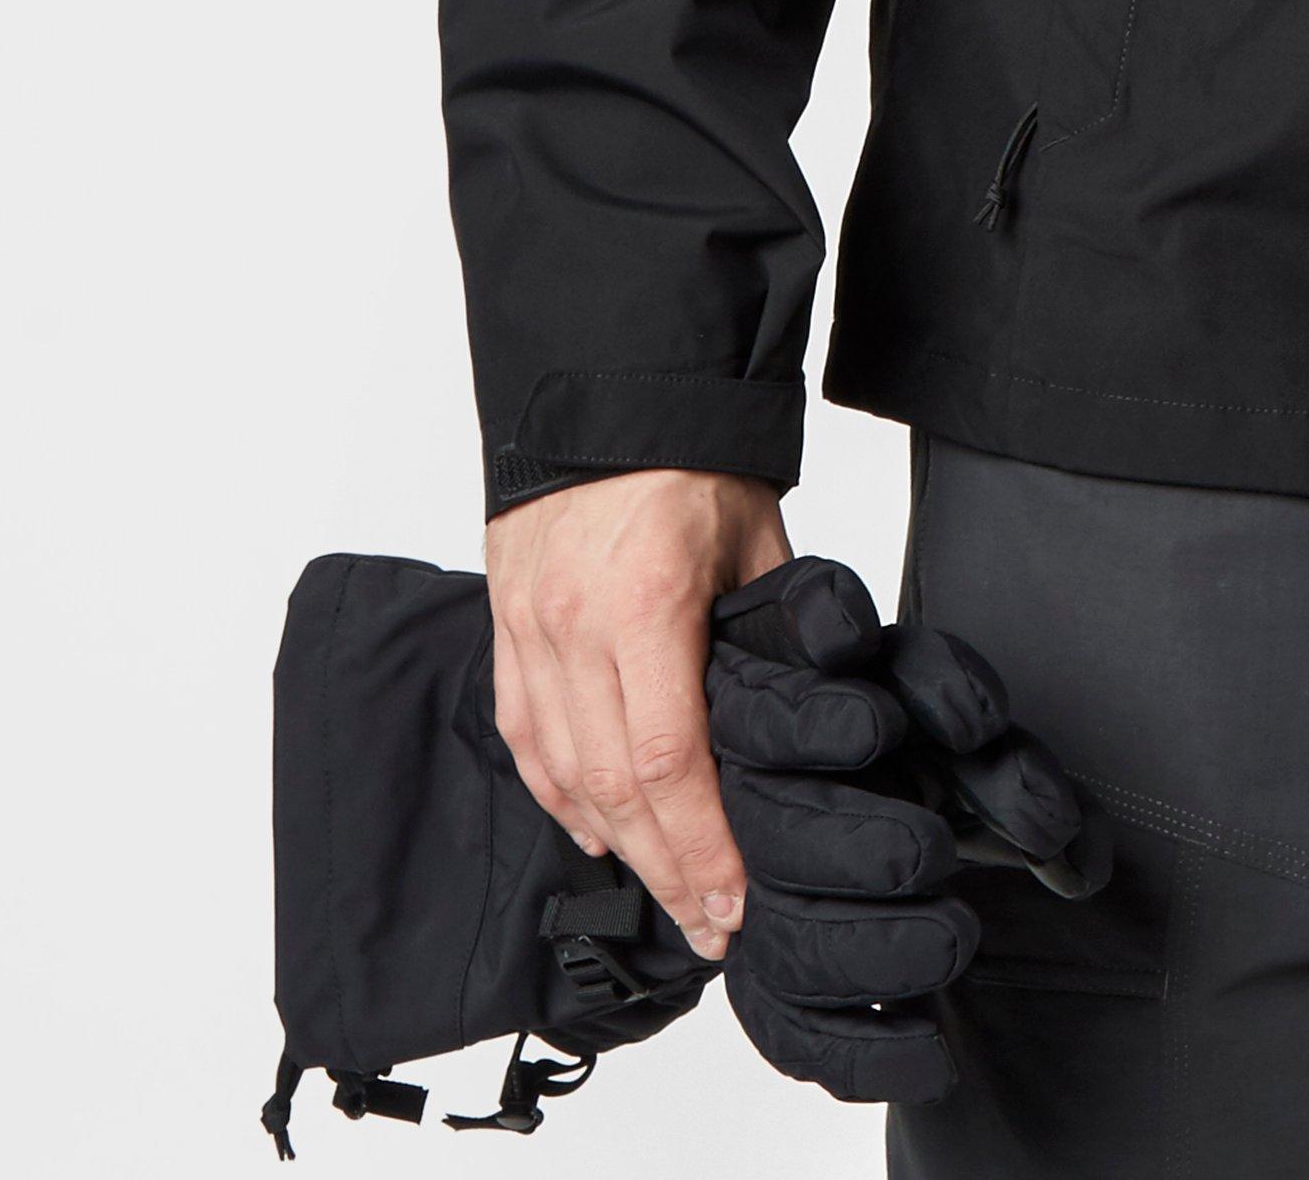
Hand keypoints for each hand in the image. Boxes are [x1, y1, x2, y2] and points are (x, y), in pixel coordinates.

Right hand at [487, 467, 793, 961]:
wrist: (607, 383)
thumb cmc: (690, 452)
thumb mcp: (757, 534)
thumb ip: (770, 626)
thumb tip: (803, 710)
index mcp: (644, 603)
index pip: (668, 761)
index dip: (701, 845)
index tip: (734, 900)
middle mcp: (573, 627)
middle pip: (612, 789)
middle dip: (666, 870)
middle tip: (709, 925)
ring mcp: (529, 631)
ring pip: (562, 774)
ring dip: (615, 845)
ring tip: (666, 892)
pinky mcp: (505, 626)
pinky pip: (524, 735)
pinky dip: (558, 794)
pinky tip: (595, 829)